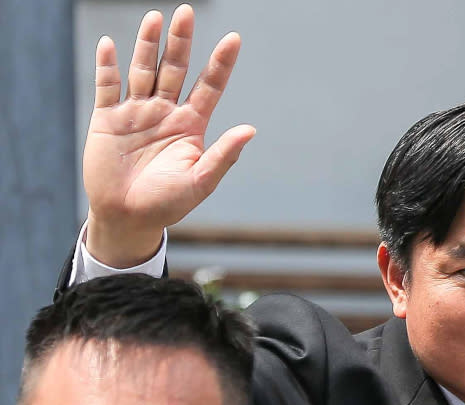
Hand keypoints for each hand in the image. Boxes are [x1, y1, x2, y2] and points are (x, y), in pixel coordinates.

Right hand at [82, 4, 254, 266]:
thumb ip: (224, 156)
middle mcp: (165, 112)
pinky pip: (108, 86)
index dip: (221, 63)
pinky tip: (110, 45)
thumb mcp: (200, 182)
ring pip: (143, 70)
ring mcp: (136, 112)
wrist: (128, 218)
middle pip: (175, 68)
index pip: (209, 86)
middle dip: (181, 42)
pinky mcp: (108, 118)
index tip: (234, 39)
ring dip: (148, 45)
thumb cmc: (168, 204)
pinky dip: (108, 65)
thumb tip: (250, 130)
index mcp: (191, 125)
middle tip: (186, 13)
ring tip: (156, 18)